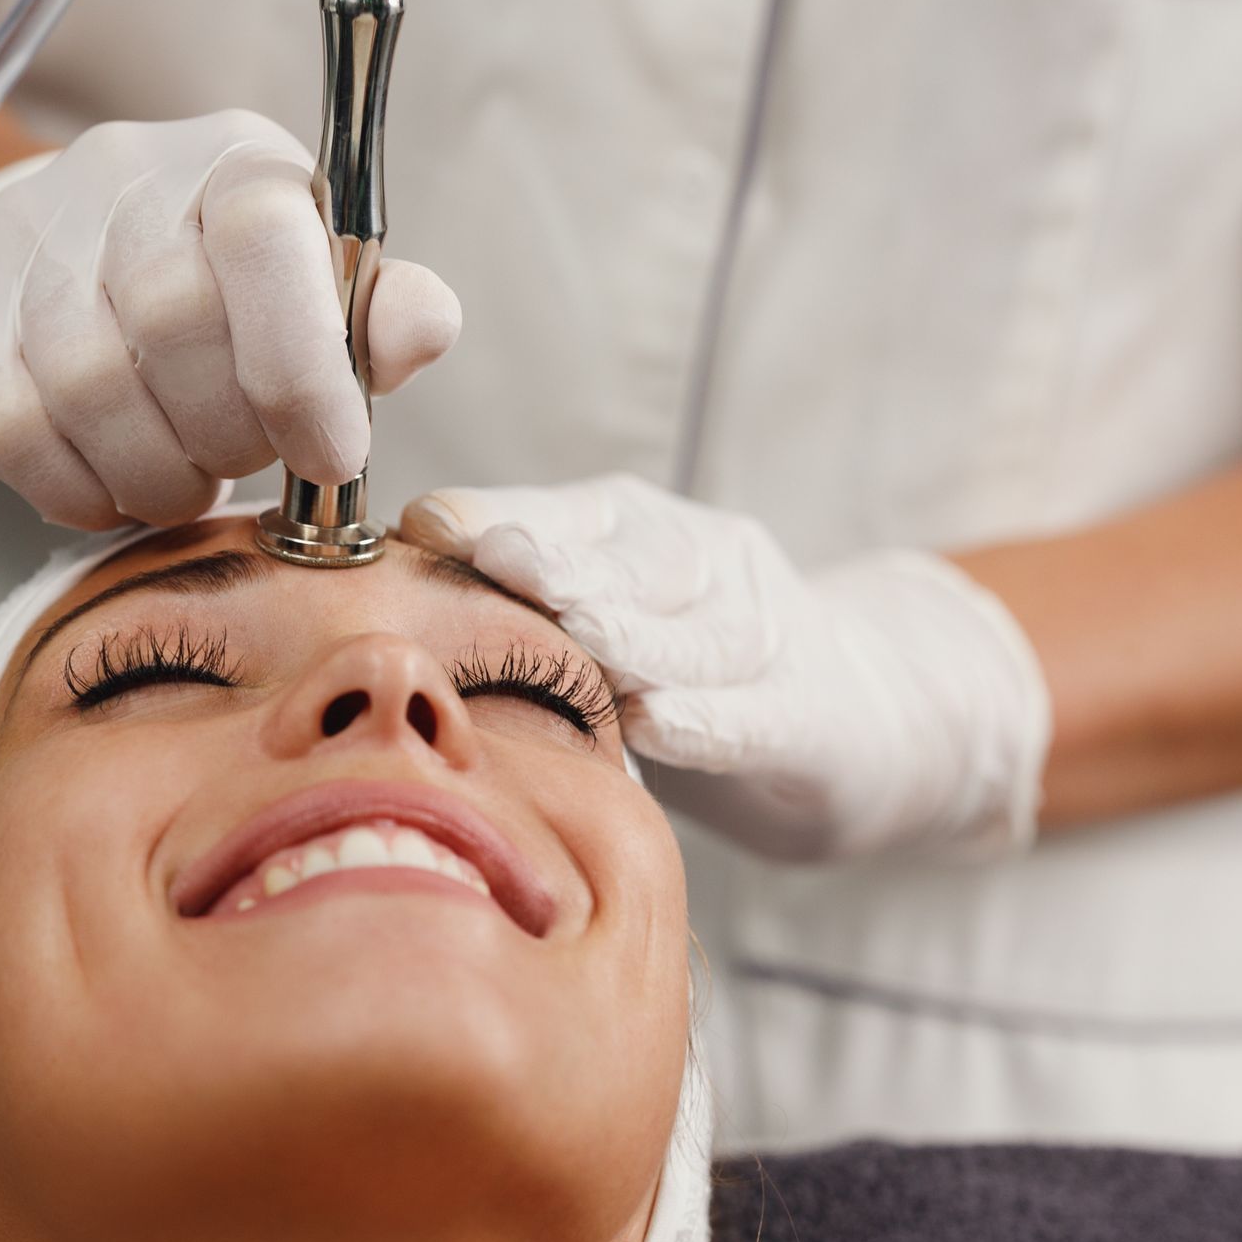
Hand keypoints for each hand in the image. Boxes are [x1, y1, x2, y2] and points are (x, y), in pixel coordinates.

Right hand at [0, 111, 459, 527]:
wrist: (73, 262)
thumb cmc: (228, 296)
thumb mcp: (323, 292)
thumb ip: (380, 315)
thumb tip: (422, 326)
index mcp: (235, 162)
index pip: (263, 238)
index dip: (302, 368)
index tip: (331, 457)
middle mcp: (121, 174)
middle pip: (172, 327)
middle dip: (226, 436)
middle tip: (240, 462)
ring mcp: (22, 232)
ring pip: (88, 389)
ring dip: (154, 474)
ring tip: (183, 476)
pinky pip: (8, 428)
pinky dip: (73, 488)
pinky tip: (110, 484)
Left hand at [402, 474, 1051, 861]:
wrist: (861, 720)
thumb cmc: (690, 677)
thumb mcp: (606, 630)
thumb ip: (520, 616)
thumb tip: (380, 616)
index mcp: (641, 536)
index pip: (565, 519)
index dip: (500, 519)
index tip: (430, 524)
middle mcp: (709, 564)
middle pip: (632, 558)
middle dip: (563, 558)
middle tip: (501, 559)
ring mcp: (769, 635)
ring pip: (698, 629)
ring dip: (638, 631)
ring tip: (586, 633)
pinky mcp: (813, 715)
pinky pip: (755, 714)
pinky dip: (709, 719)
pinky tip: (663, 722)